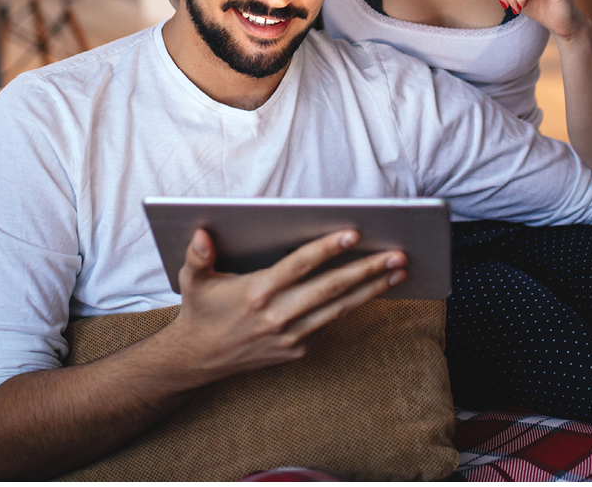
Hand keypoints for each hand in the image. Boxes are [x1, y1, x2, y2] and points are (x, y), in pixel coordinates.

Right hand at [170, 228, 406, 382]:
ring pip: (339, 309)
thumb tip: (203, 233)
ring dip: (372, 289)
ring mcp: (290, 336)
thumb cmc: (200, 309)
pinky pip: (329, 323)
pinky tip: (375, 289)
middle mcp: (278, 315)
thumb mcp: (192, 279)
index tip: (354, 233)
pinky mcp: (297, 350)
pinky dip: (353, 306)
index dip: (328, 248)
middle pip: (331, 288)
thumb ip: (198, 255)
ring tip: (399, 271)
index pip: (300, 265)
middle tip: (398, 254)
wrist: (199, 359)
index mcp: (257, 292)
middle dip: (368, 270)